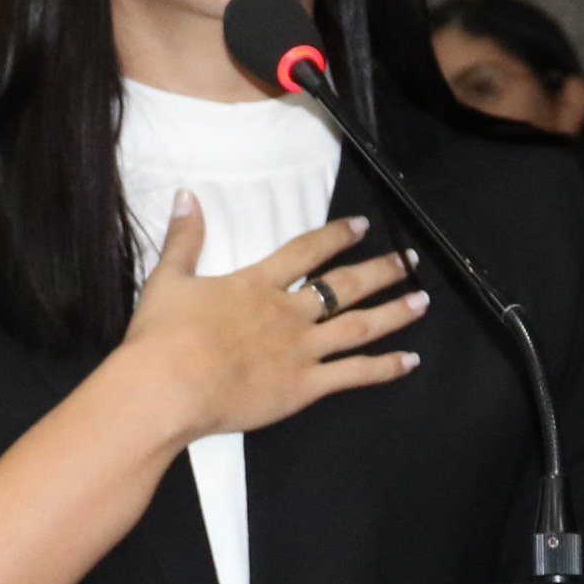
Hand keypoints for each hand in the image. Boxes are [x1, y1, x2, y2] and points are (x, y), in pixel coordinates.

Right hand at [120, 200, 423, 440]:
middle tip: (410, 260)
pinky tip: (411, 361)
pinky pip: (354, 375)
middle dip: (381, 270)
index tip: (362, 226)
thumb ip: (184, 238)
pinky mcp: (304, 387)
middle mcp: (287, 312)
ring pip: (359, 326)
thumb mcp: (167, 279)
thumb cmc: (162, 338)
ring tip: (421, 301)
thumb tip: (186, 196)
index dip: (337, 235)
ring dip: (394, 312)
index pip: (306, 251)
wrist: (167, 386)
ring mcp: (300, 350)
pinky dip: (386, 367)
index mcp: (257, 284)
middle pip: (344, 285)